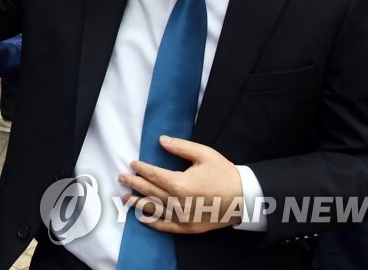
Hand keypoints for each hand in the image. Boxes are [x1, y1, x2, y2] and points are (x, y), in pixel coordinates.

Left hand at [119, 136, 243, 233]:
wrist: (245, 198)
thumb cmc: (224, 174)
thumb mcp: (203, 154)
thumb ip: (180, 147)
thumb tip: (161, 140)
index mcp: (180, 184)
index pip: (153, 175)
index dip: (141, 169)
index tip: (133, 164)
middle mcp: (178, 202)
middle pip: (150, 191)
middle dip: (134, 184)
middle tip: (121, 178)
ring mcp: (182, 217)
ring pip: (154, 209)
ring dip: (138, 203)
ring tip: (125, 197)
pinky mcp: (189, 227)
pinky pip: (166, 226)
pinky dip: (153, 223)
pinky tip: (143, 218)